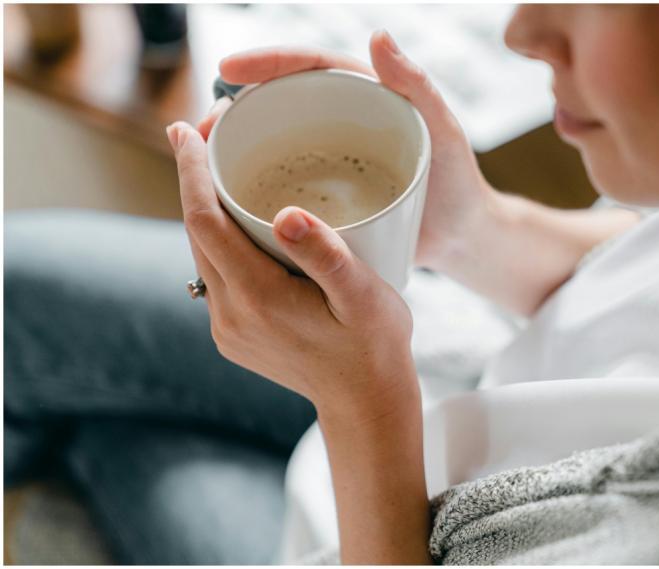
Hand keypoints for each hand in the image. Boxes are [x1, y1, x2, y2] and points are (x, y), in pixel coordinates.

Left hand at [166, 121, 417, 416]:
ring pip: (203, 254)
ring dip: (206, 209)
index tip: (185, 127)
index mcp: (257, 298)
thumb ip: (327, 256)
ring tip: (222, 166)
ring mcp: (228, 328)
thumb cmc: (374, 346)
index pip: (204, 222)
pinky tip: (240, 222)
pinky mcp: (234, 335)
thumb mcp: (364, 297)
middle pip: (197, 233)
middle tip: (208, 130)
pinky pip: (216, 276)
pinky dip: (221, 241)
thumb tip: (287, 213)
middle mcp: (230, 314)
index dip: (190, 170)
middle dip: (195, 179)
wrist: (366, 405)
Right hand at [197, 29, 494, 270]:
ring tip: (199, 165)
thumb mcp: (442, 130)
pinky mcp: (321, 198)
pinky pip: (280, 187)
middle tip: (198, 128)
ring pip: (271, 147)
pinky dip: (251, 191)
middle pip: (277, 106)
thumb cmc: (458, 181)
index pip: (308, 68)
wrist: (460, 238)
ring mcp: (326, 160)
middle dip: (233, 110)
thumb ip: (416, 85)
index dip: (267, 63)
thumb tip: (378, 34)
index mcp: (362, 97)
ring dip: (232, 152)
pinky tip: (225, 205)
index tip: (228, 68)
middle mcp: (338, 123)